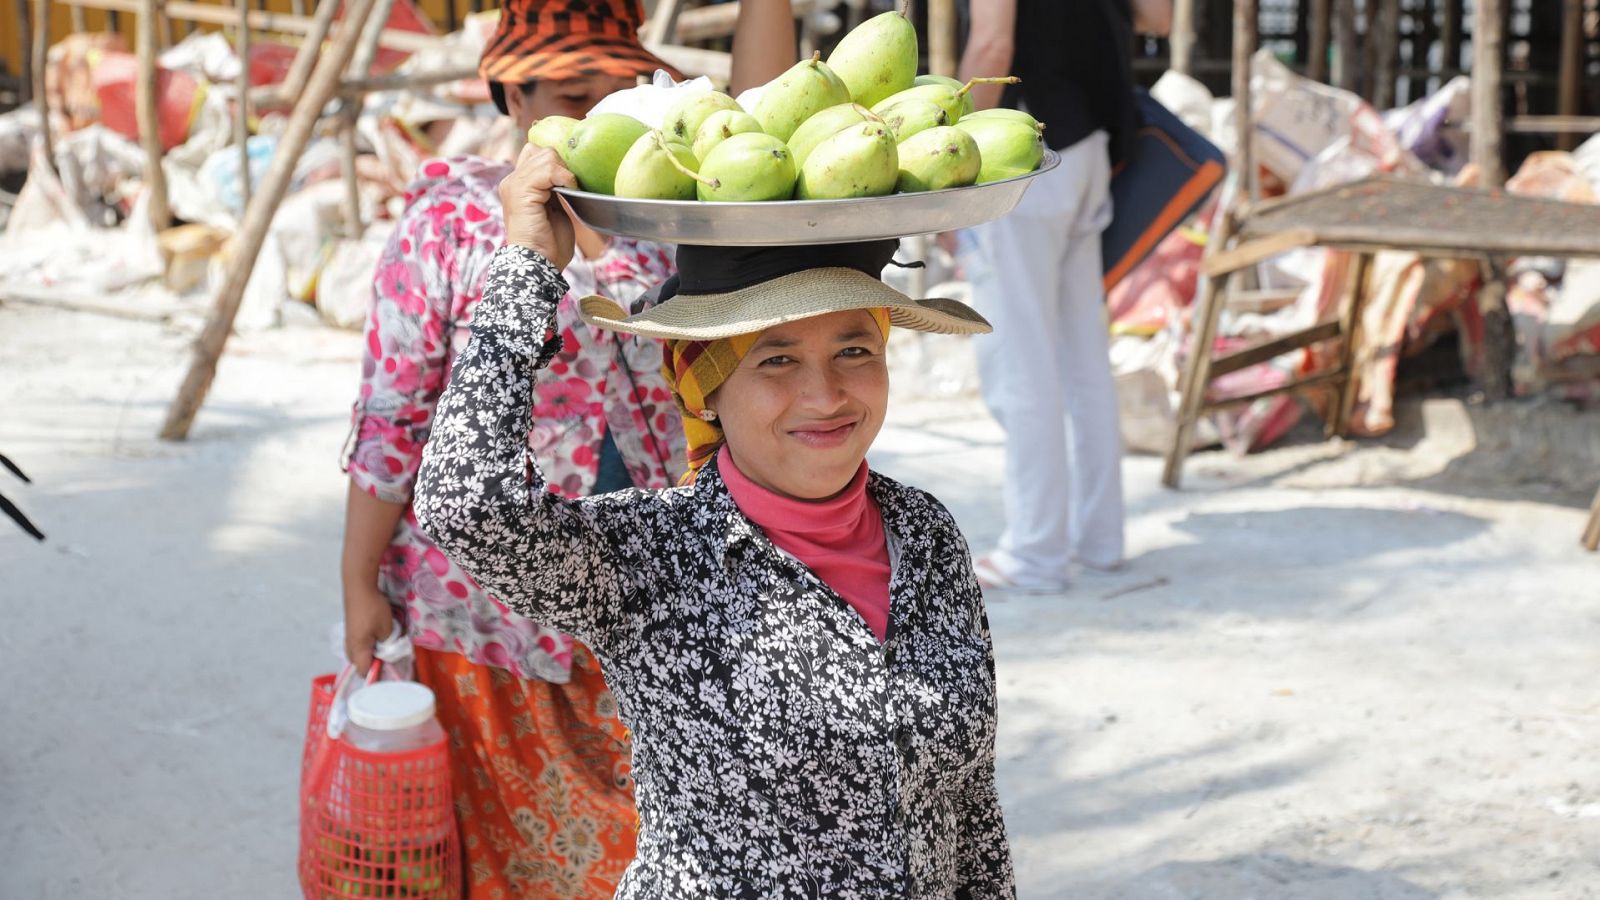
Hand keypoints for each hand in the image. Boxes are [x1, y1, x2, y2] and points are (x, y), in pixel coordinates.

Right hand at [343, 581, 394, 672]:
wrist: (359, 587)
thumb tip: (387, 652)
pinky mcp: (351, 631)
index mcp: (358, 650)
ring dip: (370, 655)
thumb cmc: (373, 609)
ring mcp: (349, 639)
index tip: (390, 673)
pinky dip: (367, 647)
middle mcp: (350, 647)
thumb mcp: (387, 629)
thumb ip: (388, 644)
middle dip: (374, 666)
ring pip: (358, 655)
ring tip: (385, 650)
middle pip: (360, 665)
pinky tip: (378, 640)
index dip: (376, 675)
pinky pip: (358, 646)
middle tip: (389, 661)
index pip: (364, 672)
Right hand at [499, 143, 577, 270]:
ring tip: (569, 191)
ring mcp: (514, 184)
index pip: (536, 153)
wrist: (539, 264)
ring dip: (565, 172)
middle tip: (571, 188)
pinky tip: (569, 191)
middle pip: (543, 151)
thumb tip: (569, 173)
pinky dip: (564, 177)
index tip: (571, 182)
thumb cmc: (549, 244)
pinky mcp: (521, 191)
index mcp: (518, 185)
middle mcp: (512, 181)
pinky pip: (548, 169)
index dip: (557, 162)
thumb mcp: (554, 209)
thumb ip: (554, 188)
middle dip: (563, 165)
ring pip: (546, 155)